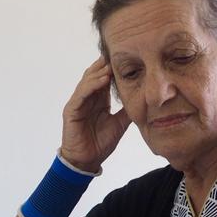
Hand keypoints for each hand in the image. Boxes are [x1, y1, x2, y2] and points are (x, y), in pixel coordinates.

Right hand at [60, 57, 131, 172]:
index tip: (127, 58)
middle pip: (94, 75)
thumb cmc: (101, 143)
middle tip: (119, 55)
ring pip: (87, 82)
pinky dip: (91, 86)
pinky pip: (81, 94)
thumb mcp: (120, 124)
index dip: (113, 69)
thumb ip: (127, 111)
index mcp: (98, 100)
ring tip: (111, 66)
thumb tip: (145, 101)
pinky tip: (102, 80)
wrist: (87, 161)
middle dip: (105, 65)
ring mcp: (77, 103)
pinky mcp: (71, 111)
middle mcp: (86, 98)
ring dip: (99, 73)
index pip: (104, 79)